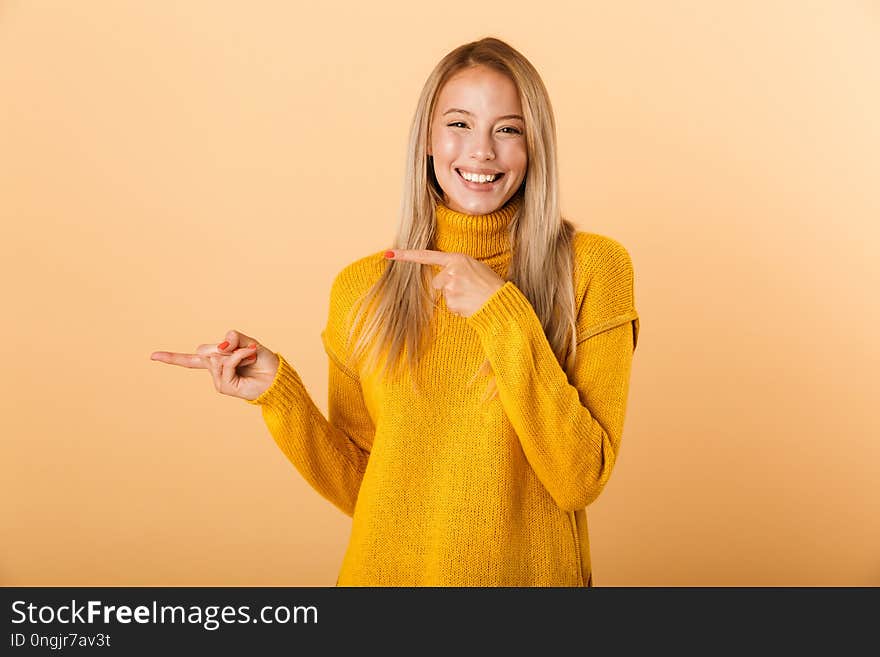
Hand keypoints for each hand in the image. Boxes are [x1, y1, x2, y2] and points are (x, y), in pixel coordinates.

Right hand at [150, 329, 279, 400]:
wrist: (277, 378)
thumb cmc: (264, 361)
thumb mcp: (249, 342)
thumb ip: (234, 338)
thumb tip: (220, 345)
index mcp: (217, 360)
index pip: (191, 358)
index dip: (171, 357)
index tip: (152, 356)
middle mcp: (215, 371)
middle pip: (204, 351)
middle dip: (225, 346)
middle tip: (247, 351)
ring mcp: (218, 380)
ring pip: (216, 357)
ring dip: (237, 351)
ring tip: (250, 356)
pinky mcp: (224, 387)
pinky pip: (226, 363)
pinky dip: (239, 357)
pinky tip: (249, 359)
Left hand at [386, 249, 503, 317]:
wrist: (501, 302)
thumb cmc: (491, 284)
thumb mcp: (476, 268)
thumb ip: (457, 269)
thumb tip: (442, 279)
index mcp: (457, 259)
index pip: (427, 256)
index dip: (406, 255)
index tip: (389, 254)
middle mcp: (451, 271)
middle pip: (437, 282)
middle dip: (449, 288)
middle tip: (469, 289)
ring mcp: (450, 286)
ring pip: (444, 295)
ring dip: (456, 298)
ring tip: (472, 297)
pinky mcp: (451, 301)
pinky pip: (450, 307)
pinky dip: (459, 308)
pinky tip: (471, 305)